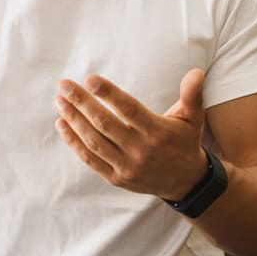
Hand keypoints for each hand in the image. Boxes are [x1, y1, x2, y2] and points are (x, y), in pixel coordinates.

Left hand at [54, 69, 209, 201]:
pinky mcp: (117, 178)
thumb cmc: (185, 142)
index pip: (129, 109)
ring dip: (73, 120)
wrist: (186, 182)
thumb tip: (196, 72)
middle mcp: (141, 150)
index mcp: (157, 132)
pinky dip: (74, 142)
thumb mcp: (193, 117)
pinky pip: (91, 159)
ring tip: (60, 101)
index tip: (90, 79)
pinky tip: (62, 124)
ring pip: (94, 142)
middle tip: (64, 85)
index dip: (108, 93)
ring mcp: (127, 167)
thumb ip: (192, 94)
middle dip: (81, 103)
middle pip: (105, 124)